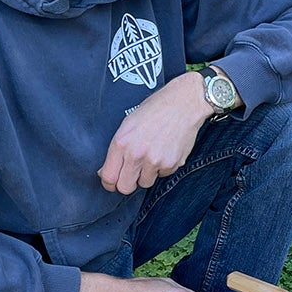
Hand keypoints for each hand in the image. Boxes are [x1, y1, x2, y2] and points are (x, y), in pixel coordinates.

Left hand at [98, 72, 210, 194]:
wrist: (183, 104)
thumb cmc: (156, 109)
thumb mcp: (128, 124)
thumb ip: (117, 149)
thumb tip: (108, 170)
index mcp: (122, 142)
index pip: (109, 177)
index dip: (109, 183)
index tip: (112, 183)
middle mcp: (136, 154)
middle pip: (125, 187)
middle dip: (127, 183)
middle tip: (131, 174)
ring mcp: (155, 161)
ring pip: (145, 183)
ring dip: (146, 174)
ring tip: (152, 155)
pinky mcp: (171, 164)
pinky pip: (162, 175)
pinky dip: (163, 167)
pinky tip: (165, 150)